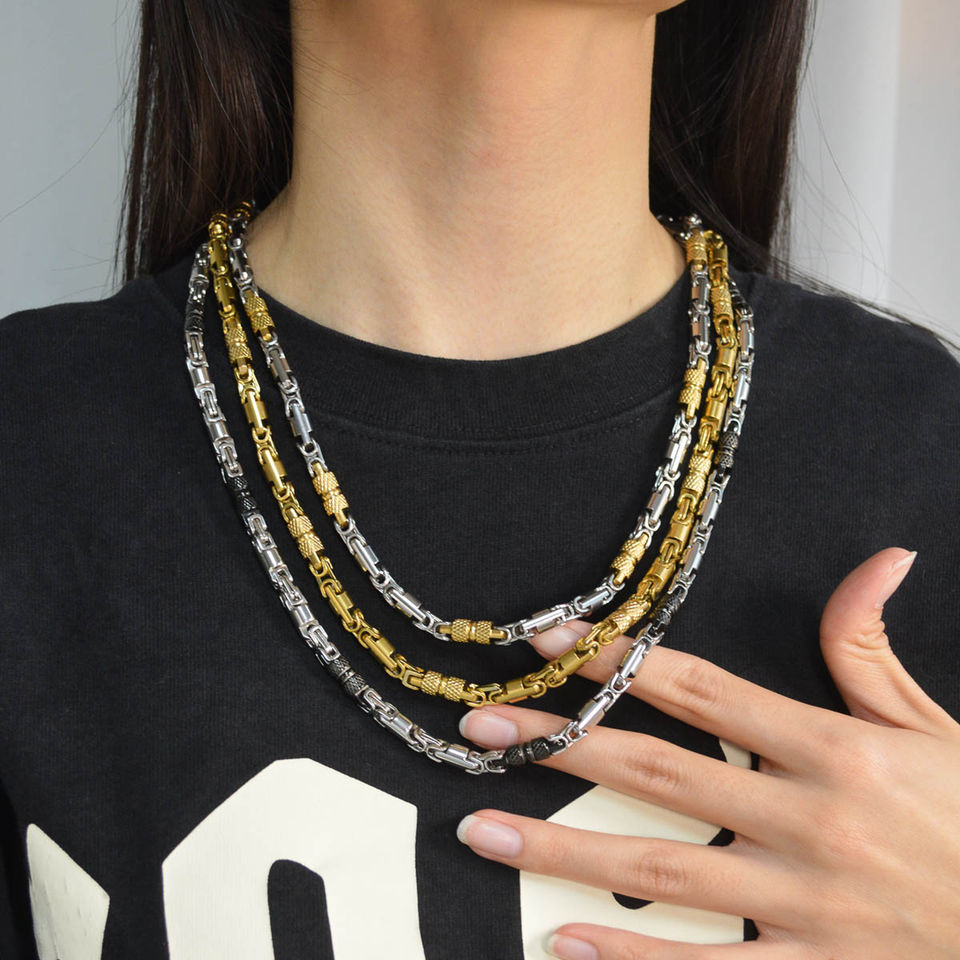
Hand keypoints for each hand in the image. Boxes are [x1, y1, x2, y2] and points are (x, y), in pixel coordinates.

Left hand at [456, 547, 959, 958]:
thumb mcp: (931, 723)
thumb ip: (872, 646)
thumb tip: (877, 559)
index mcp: (834, 748)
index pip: (699, 689)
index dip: (618, 660)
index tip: (550, 642)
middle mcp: (810, 821)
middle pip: (655, 770)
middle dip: (559, 744)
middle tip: (479, 727)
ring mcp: (809, 906)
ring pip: (661, 871)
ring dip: (561, 850)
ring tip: (482, 831)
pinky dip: (634, 958)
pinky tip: (563, 943)